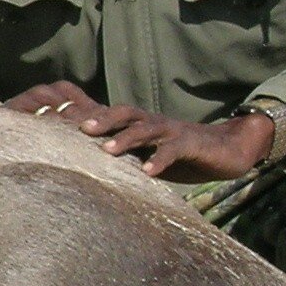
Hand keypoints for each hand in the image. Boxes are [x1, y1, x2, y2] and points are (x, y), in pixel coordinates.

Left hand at [9, 85, 279, 181]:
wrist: (224, 150)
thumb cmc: (177, 155)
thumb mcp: (144, 154)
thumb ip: (120, 156)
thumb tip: (84, 169)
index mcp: (138, 124)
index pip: (109, 116)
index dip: (86, 117)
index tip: (61, 126)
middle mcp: (152, 123)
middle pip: (124, 114)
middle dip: (102, 120)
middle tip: (80, 129)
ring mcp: (171, 131)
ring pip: (146, 128)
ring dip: (127, 138)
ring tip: (109, 150)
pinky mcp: (190, 144)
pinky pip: (173, 150)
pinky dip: (160, 159)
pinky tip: (149, 172)